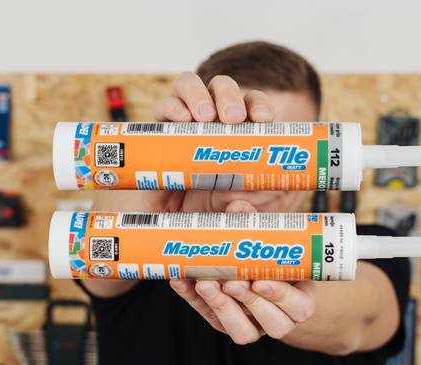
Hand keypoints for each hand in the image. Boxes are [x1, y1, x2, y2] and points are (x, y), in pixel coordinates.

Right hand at [94, 72, 277, 213]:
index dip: (258, 106)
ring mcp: (183, 122)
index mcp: (237, 135)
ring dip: (199, 93)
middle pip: (222, 88)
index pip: (252, 107)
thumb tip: (243, 208)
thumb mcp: (229, 215)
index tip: (262, 119)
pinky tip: (180, 119)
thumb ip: (240, 212)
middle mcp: (211, 122)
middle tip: (232, 118)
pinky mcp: (157, 131)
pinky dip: (171, 107)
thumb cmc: (205, 211)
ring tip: (204, 116)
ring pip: (190, 85)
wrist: (165, 223)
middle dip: (230, 96)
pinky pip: (162, 107)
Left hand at [169, 199, 315, 344]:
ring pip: (244, 333)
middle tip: (231, 282)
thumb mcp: (264, 233)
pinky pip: (211, 319)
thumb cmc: (265, 247)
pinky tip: (181, 281)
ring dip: (224, 309)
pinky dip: (194, 301)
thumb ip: (253, 222)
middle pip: (275, 324)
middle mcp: (280, 317)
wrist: (243, 256)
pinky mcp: (226, 324)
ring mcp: (253, 325)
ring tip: (206, 284)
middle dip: (250, 301)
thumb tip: (239, 207)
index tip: (260, 280)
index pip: (300, 307)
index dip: (281, 296)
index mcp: (299, 297)